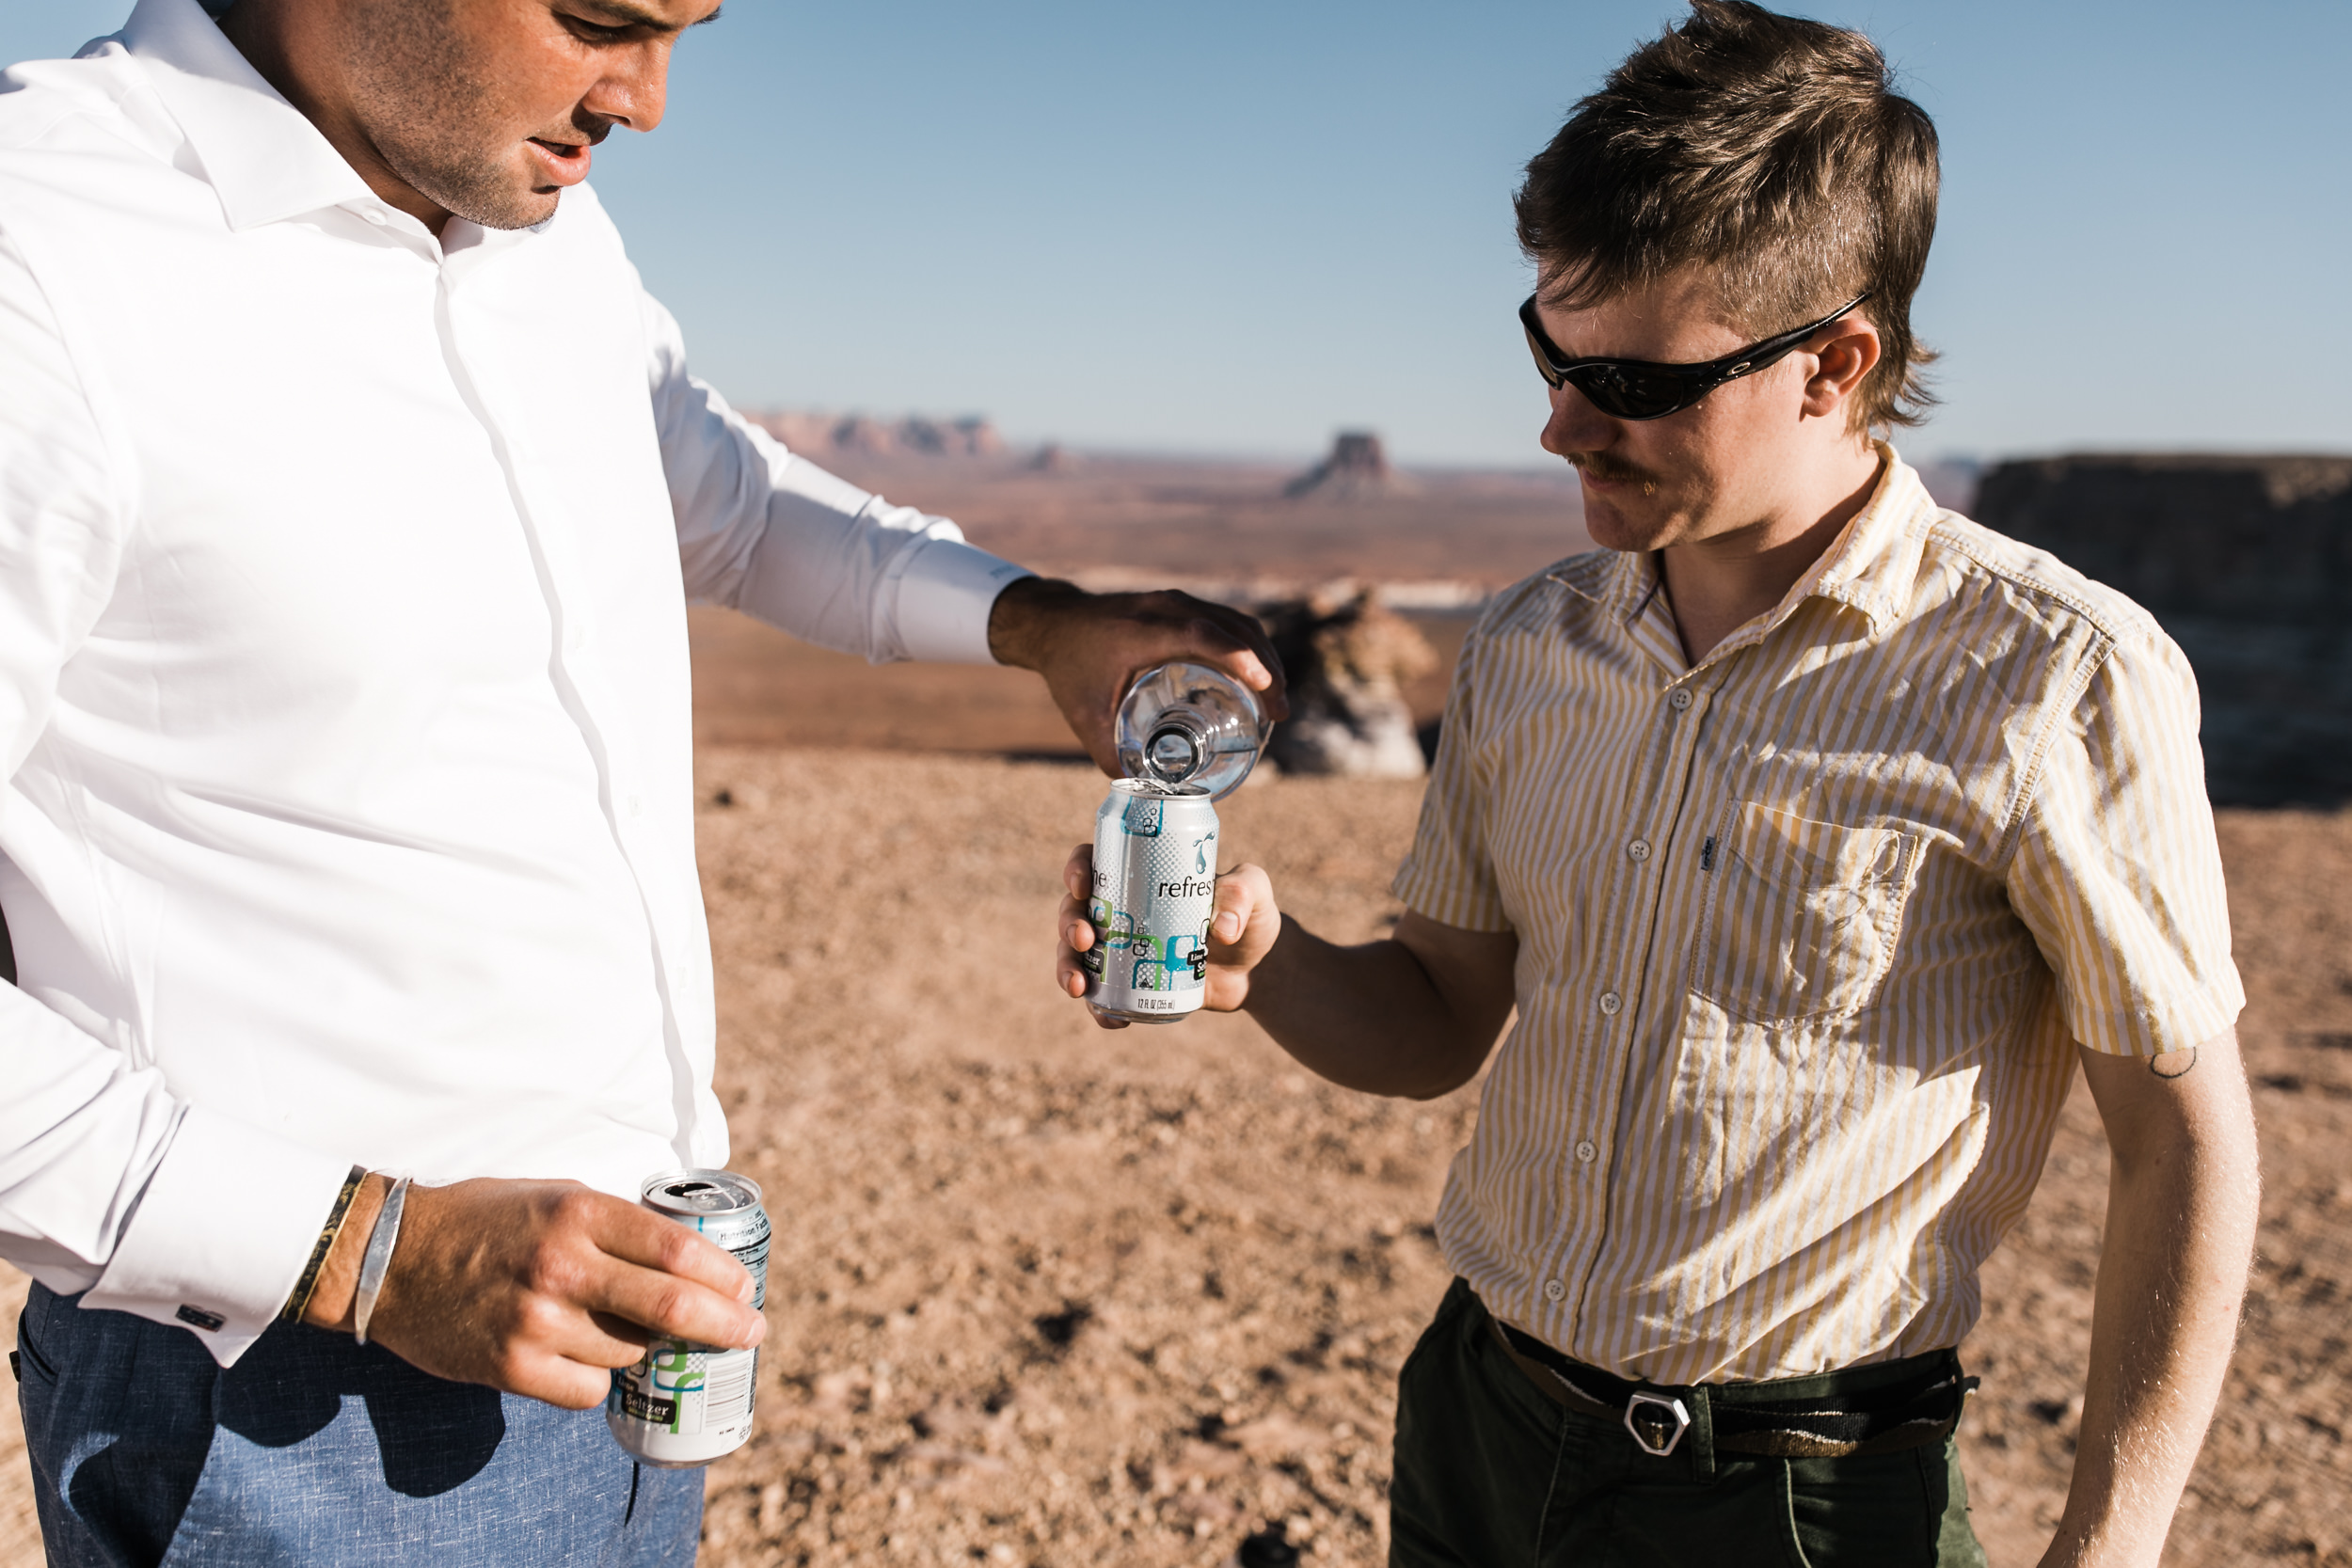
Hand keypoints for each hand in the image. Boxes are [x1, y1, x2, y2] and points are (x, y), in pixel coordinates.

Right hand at [304, 1176, 763, 1408]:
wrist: (393, 1258)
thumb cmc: (488, 1221)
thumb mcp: (557, 1197)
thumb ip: (617, 1225)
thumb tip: (693, 1259)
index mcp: (579, 1213)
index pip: (675, 1248)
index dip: (721, 1275)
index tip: (745, 1290)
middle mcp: (561, 1265)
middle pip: (670, 1307)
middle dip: (725, 1325)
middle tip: (750, 1333)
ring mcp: (536, 1321)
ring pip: (630, 1351)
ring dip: (643, 1347)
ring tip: (622, 1328)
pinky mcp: (511, 1367)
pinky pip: (588, 1388)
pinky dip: (596, 1378)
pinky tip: (579, 1356)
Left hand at [988, 579, 1287, 773]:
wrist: (1053, 623)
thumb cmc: (1068, 669)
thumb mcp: (1084, 717)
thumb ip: (1112, 757)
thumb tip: (1144, 794)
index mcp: (1140, 631)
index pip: (1201, 635)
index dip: (1239, 658)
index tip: (1267, 688)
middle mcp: (1164, 608)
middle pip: (1232, 627)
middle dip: (1266, 667)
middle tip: (1280, 712)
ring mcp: (1175, 602)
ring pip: (1236, 621)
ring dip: (1265, 656)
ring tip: (1277, 699)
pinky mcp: (1182, 605)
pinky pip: (1227, 620)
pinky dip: (1249, 647)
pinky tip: (1259, 677)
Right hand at [1056, 844, 1282, 1028]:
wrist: (1258, 969)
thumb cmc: (1251, 917)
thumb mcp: (1254, 892)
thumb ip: (1242, 895)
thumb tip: (1221, 928)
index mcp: (1142, 874)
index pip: (1096, 861)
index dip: (1077, 869)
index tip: (1083, 886)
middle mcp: (1122, 909)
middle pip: (1075, 909)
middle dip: (1068, 924)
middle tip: (1085, 939)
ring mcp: (1122, 949)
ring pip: (1076, 955)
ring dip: (1067, 969)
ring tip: (1079, 987)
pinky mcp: (1131, 984)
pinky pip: (1102, 996)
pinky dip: (1099, 1009)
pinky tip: (1111, 1020)